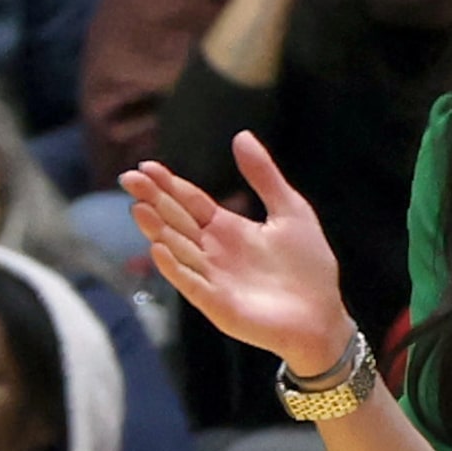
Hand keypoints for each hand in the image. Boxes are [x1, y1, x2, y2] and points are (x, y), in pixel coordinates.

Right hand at [121, 136, 356, 374]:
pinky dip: (174, 267)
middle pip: (176, 221)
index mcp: (227, 229)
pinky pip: (191, 283)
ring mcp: (211, 277)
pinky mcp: (216, 303)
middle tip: (129, 178)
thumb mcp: (291, 211)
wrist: (323, 315)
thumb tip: (241, 135)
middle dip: (153, 200)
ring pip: (178, 249)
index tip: (146, 166)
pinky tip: (159, 248)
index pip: (189, 202)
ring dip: (157, 230)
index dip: (168, 184)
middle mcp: (212, 251)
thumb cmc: (309, 266)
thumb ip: (264, 176)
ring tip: (139, 208)